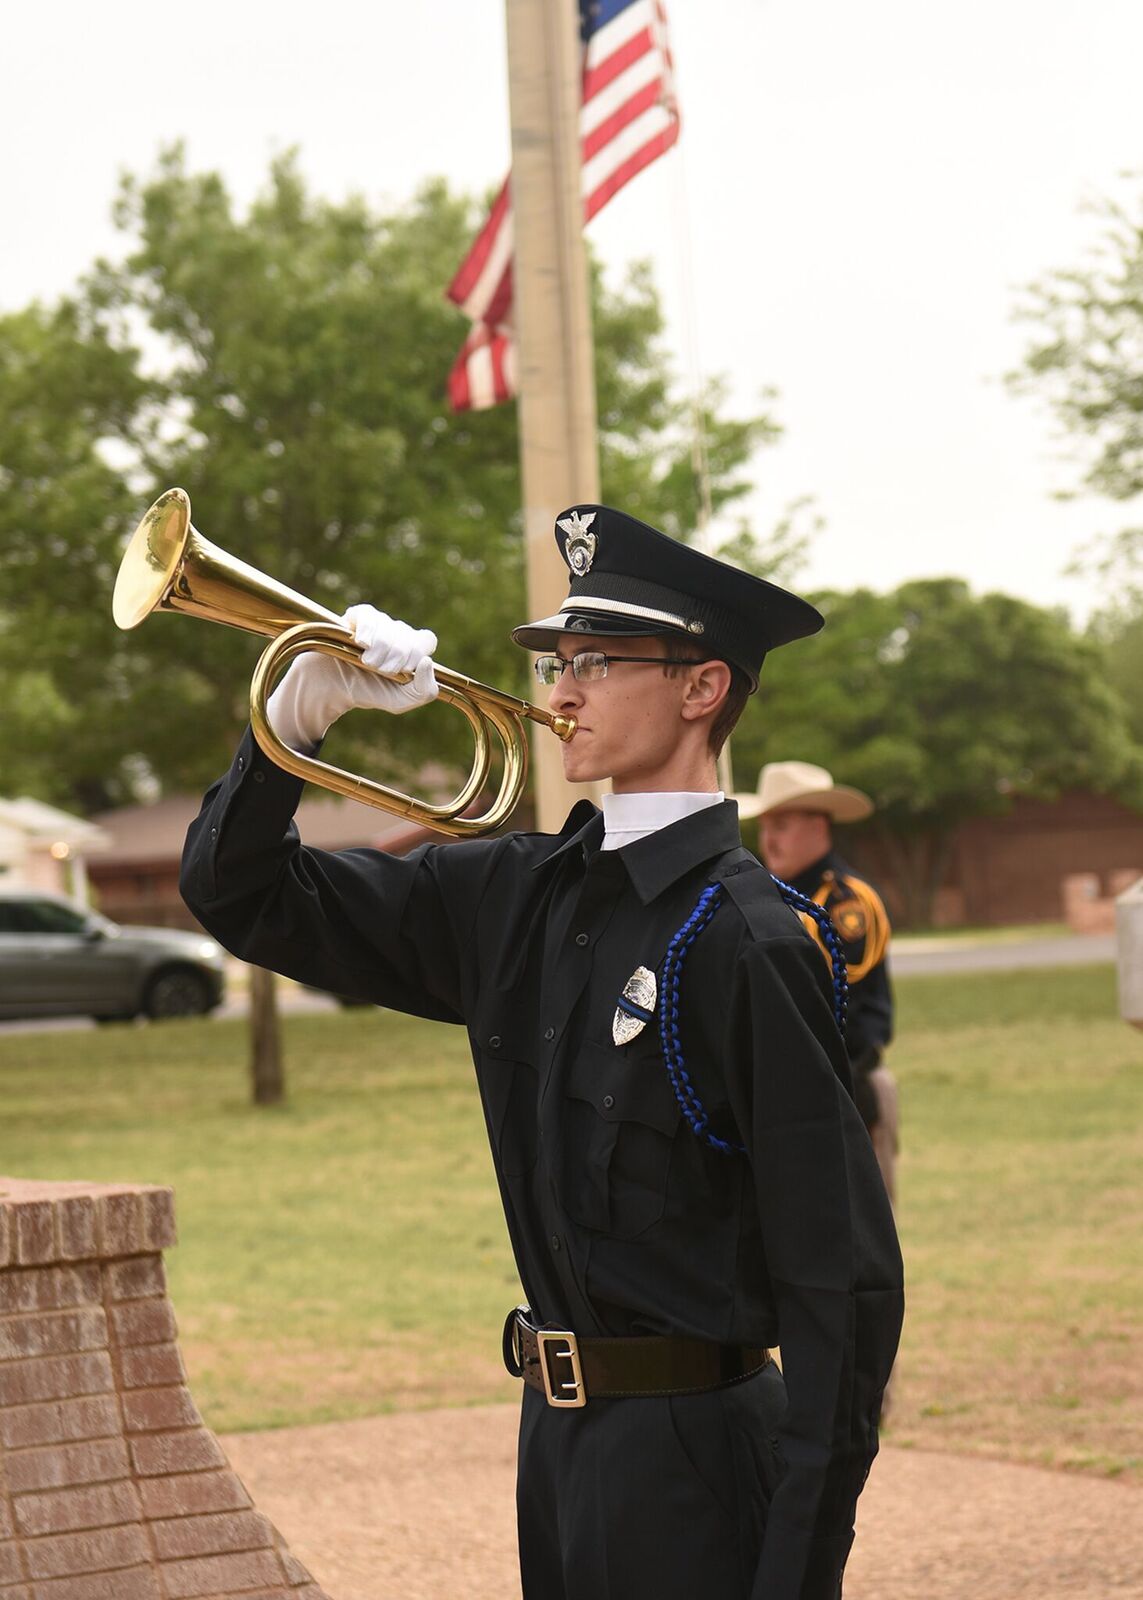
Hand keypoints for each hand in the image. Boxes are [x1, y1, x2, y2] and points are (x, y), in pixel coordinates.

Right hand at [265, 605, 438, 751]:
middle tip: (379, 670)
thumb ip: (424, 691)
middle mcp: (397, 631)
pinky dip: (367, 631)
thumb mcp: (400, 701)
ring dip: (379, 650)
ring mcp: (377, 622)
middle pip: (407, 636)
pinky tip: (360, 643)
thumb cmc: (368, 692)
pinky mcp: (356, 617)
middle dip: (395, 658)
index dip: (416, 654)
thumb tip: (427, 662)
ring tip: (366, 662)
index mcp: (411, 648)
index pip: (426, 640)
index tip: (403, 671)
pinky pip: (368, 615)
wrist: (332, 689)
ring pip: (388, 628)